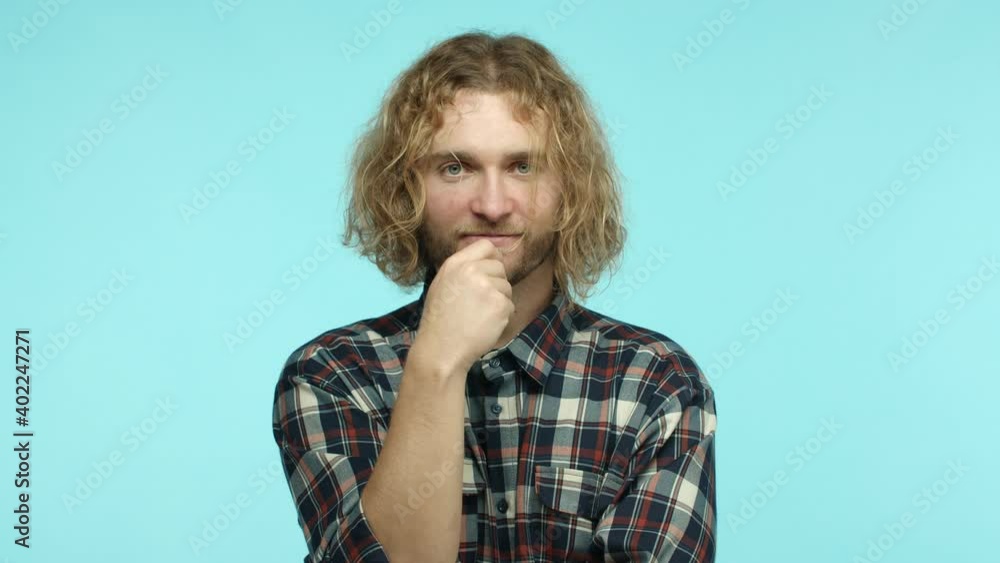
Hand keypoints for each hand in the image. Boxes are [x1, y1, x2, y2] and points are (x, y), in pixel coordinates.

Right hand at [415, 239, 514, 374]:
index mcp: (455, 264)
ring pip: (507, 288)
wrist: (441, 349)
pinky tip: (485, 325)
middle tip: (481, 302)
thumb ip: (463, 270)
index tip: (492, 271)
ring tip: (479, 316)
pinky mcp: (500, 304)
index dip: (493, 258)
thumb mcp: (443, 285)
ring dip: (499, 301)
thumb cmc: (440, 321)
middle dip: (497, 283)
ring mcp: (487, 287)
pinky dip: (502, 317)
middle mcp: (471, 270)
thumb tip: (486, 262)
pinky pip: (510, 305)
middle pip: (500, 267)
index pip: (486, 246)